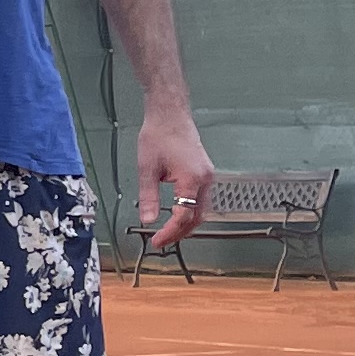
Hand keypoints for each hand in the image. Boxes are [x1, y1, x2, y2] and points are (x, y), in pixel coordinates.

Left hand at [136, 115, 214, 250]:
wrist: (170, 115)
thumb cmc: (159, 134)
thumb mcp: (147, 169)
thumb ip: (149, 197)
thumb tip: (148, 219)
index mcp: (192, 179)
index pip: (184, 216)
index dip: (170, 232)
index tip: (157, 240)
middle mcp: (205, 179)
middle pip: (197, 217)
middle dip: (181, 232)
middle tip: (163, 240)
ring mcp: (208, 175)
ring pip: (202, 210)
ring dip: (187, 223)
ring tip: (169, 231)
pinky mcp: (205, 172)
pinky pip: (202, 199)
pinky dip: (191, 210)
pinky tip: (178, 214)